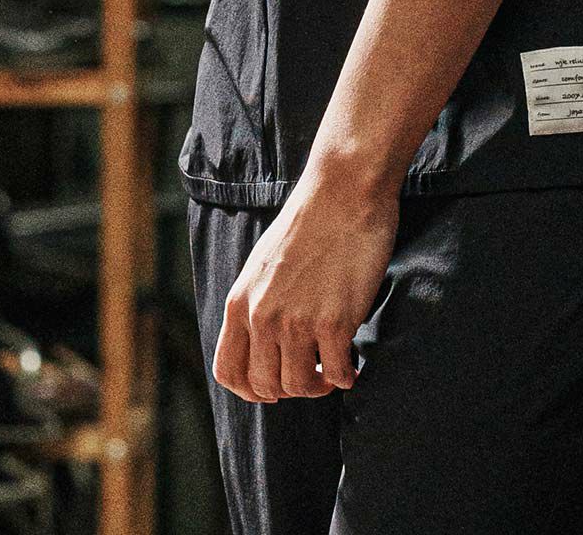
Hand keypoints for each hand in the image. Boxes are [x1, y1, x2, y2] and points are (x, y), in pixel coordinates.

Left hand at [213, 166, 400, 401]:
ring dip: (319, 386)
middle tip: (312, 375)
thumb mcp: (263, 263)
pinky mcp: (334, 322)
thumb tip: (262, 339)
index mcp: (240, 302)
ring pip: (300, 386)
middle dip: (290, 389)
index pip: (229, 372)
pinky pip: (338, 373)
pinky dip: (346, 377)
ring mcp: (298, 322)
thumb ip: (256, 301)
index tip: (274, 387)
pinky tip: (354, 366)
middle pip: (266, 386)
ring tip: (333, 371)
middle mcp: (262, 317)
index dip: (251, 390)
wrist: (343, 191)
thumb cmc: (309, 222)